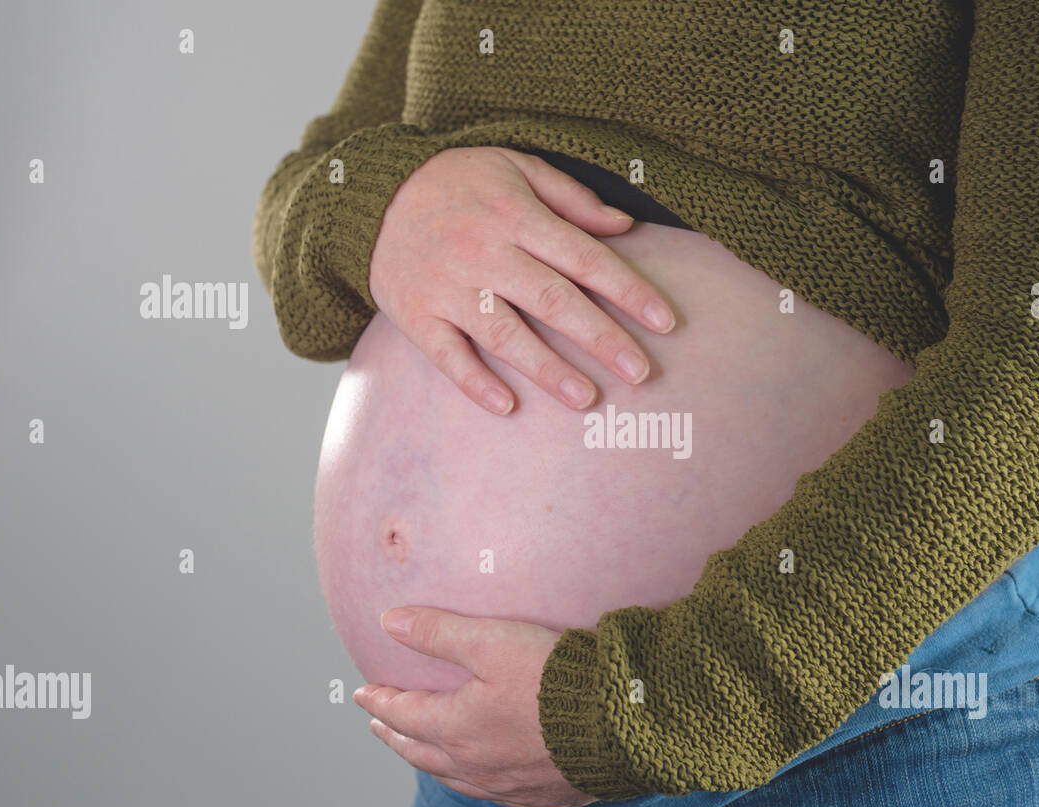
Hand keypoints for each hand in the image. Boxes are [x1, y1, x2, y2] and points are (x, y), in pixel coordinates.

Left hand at [352, 605, 599, 806]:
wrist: (618, 724)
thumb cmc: (556, 679)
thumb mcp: (493, 641)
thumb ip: (439, 632)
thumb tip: (389, 622)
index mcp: (456, 727)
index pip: (403, 714)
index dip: (380, 701)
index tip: (362, 694)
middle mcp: (474, 763)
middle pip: (420, 751)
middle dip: (396, 735)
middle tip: (380, 725)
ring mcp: (507, 783)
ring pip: (452, 777)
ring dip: (428, 761)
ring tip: (419, 751)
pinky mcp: (540, 793)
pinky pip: (491, 793)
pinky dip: (470, 781)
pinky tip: (480, 776)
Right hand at [367, 146, 676, 414]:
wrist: (372, 194)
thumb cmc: (460, 183)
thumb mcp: (516, 168)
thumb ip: (571, 198)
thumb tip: (626, 228)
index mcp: (515, 214)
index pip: (585, 257)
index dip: (628, 291)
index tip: (665, 323)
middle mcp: (484, 251)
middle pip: (553, 300)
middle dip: (601, 339)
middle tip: (641, 374)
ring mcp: (446, 286)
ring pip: (504, 334)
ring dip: (547, 369)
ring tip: (587, 398)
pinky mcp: (414, 313)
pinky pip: (446, 355)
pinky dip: (474, 382)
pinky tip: (507, 406)